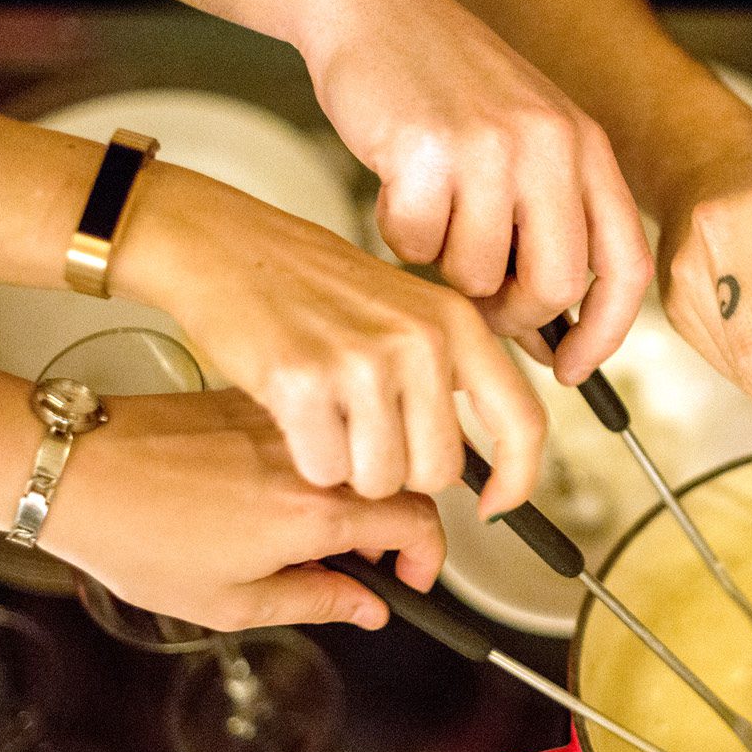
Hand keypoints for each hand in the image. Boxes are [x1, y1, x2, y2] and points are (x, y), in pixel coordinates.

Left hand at [44, 388, 443, 630]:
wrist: (76, 472)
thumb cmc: (138, 537)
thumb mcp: (231, 602)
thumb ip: (317, 602)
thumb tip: (368, 608)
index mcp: (314, 513)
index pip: (419, 522)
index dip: (428, 558)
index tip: (409, 579)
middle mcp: (313, 459)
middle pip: (402, 481)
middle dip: (404, 528)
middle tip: (372, 563)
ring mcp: (288, 423)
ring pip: (363, 454)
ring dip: (364, 494)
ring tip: (319, 534)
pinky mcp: (259, 401)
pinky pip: (320, 433)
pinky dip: (325, 464)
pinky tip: (285, 495)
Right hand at [117, 165, 544, 516]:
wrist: (228, 245)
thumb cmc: (312, 284)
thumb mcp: (406, 310)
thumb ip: (450, 373)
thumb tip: (487, 455)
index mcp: (457, 322)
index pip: (524, 421)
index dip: (519, 479)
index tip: (496, 506)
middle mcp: (421, 340)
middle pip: (438, 471)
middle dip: (398, 471)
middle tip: (363, 433)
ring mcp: (363, 360)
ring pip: (381, 480)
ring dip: (350, 468)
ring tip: (326, 417)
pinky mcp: (302, 382)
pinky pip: (325, 470)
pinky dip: (309, 460)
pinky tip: (294, 417)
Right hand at [295, 0, 652, 382]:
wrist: (372, 5)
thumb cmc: (445, 89)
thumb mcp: (525, 140)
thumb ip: (550, 226)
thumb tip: (554, 341)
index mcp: (588, 148)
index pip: (626, 266)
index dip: (605, 333)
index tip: (575, 372)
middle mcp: (552, 145)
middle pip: (556, 286)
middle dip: (514, 318)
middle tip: (479, 305)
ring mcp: (491, 146)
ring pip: (479, 275)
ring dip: (446, 269)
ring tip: (431, 216)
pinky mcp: (427, 150)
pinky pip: (417, 245)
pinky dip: (400, 236)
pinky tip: (396, 187)